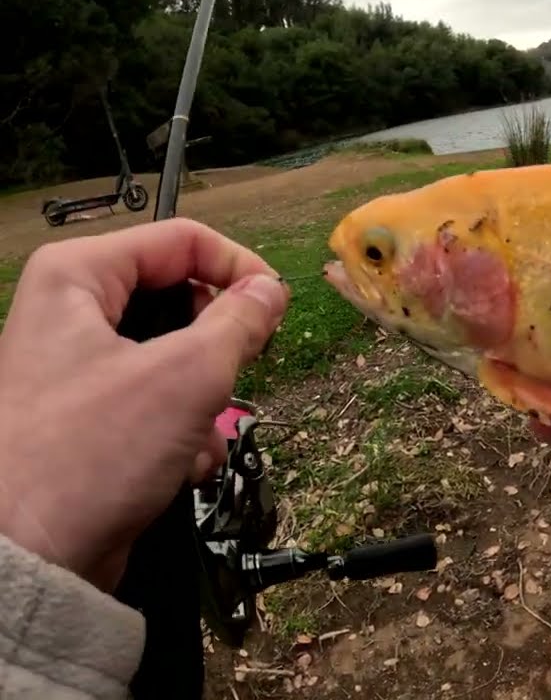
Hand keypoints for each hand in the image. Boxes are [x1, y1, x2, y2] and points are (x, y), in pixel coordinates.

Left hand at [0, 218, 288, 590]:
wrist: (29, 557)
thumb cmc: (86, 455)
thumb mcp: (186, 376)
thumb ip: (240, 322)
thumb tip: (271, 289)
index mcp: (76, 276)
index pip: (182, 239)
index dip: (238, 268)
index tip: (276, 308)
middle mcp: (70, 312)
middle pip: (181, 299)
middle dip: (218, 350)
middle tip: (235, 375)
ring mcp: (78, 367)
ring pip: (177, 357)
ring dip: (206, 401)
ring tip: (199, 436)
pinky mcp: (89, 417)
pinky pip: (158, 402)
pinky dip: (183, 433)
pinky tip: (180, 466)